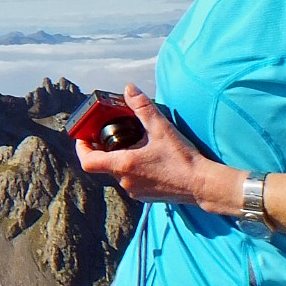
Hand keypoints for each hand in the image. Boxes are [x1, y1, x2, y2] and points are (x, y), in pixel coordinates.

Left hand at [75, 85, 242, 212]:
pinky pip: (131, 181)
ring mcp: (135, 191)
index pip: (88, 161)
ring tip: (133, 144)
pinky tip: (147, 159)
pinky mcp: (145, 196)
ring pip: (118, 173)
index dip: (81, 148)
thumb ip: (143, 107)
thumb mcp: (161, 128)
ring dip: (120, 159)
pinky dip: (133, 169)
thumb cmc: (183, 160)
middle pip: (103, 164)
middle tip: (110, 134)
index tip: (84, 137)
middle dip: (104, 149)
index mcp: (123, 165)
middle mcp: (125, 181)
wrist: (204, 185)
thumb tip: (129, 89)